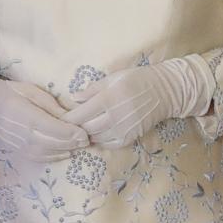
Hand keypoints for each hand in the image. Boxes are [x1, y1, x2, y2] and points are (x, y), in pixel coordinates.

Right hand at [0, 77, 88, 161]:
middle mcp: (22, 133)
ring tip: (79, 146)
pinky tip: (65, 152)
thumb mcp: (32, 91)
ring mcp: (19, 144)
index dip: (70, 133)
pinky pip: (38, 157)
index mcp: (25, 114)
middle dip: (71, 143)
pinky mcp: (17, 150)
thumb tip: (70, 117)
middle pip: (52, 143)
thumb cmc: (11, 92)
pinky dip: (54, 157)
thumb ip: (51, 105)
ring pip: (47, 153)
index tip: (84, 133)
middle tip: (87, 140)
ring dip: (65, 151)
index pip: (52, 128)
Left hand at [65, 55, 213, 147]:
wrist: (165, 91)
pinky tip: (95, 134)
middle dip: (73, 129)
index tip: (57, 118)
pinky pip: (108, 144)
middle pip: (85, 129)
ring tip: (78, 131)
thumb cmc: (136, 79)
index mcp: (108, 98)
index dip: (66, 119)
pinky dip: (98, 141)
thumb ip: (92, 89)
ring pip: (95, 138)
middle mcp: (115, 116)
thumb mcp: (113, 77)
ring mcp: (123, 129)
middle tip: (64, 127)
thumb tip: (72, 98)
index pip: (79, 114)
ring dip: (85, 135)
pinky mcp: (130, 137)